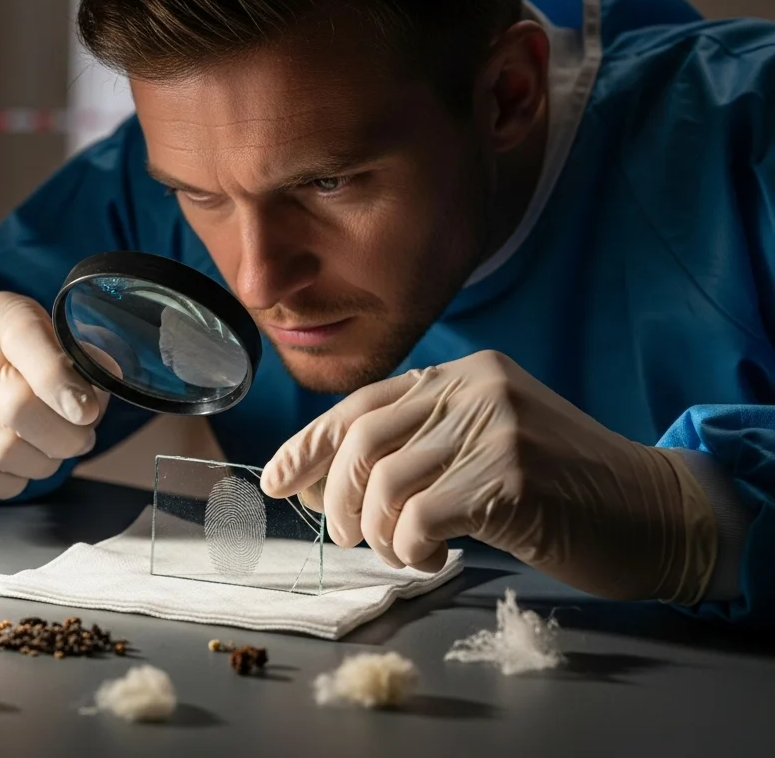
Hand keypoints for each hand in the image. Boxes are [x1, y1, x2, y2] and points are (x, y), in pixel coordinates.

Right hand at [0, 292, 107, 498]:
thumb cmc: (31, 356)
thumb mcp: (64, 343)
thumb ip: (85, 365)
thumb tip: (95, 401)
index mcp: (5, 315)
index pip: (28, 341)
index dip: (60, 384)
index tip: (87, 413)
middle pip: (16, 406)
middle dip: (63, 437)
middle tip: (80, 440)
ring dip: (41, 463)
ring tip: (53, 454)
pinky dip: (10, 481)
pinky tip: (21, 467)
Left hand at [260, 350, 716, 604]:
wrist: (655, 510)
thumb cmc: (562, 488)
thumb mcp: (485, 443)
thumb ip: (417, 448)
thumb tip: (322, 482)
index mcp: (460, 375)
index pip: (358, 406)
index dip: (307, 446)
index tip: (276, 480)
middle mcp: (473, 389)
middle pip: (361, 445)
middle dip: (334, 498)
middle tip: (345, 537)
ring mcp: (494, 429)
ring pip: (385, 486)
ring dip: (377, 533)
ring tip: (403, 551)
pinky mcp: (511, 477)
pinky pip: (419, 518)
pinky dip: (410, 548)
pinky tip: (434, 557)